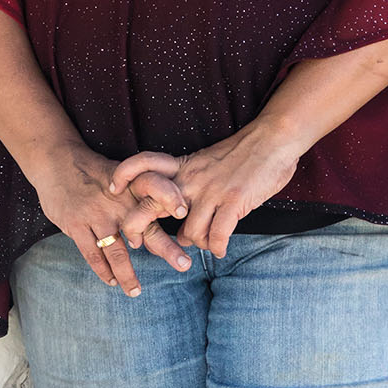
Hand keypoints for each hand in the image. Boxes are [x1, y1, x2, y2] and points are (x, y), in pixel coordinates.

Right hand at [33, 142, 191, 292]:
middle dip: (166, 248)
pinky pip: (92, 254)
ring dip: (127, 274)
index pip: (157, 191)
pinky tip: (111, 280)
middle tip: (184, 265)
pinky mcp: (76, 224)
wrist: (56, 160)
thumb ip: (142, 192)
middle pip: (145, 227)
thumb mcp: (121, 173)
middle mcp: (117, 201)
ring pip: (117, 251)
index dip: (171, 199)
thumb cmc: (94, 171)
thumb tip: (168, 214)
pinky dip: (103, 270)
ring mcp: (96, 214)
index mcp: (131, 186)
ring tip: (136, 291)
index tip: (186, 213)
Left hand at [113, 121, 301, 258]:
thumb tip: (183, 224)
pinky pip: (216, 237)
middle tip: (138, 243)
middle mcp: (192, 180)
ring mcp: (211, 192)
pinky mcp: (233, 202)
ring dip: (196, 243)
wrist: (274, 138)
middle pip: (150, 205)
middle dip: (136, 227)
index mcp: (184, 165)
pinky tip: (221, 249)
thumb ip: (191, 186)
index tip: (113, 189)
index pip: (143, 163)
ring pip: (188, 233)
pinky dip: (217, 247)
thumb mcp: (208, 163)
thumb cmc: (245, 152)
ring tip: (207, 243)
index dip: (124, 174)